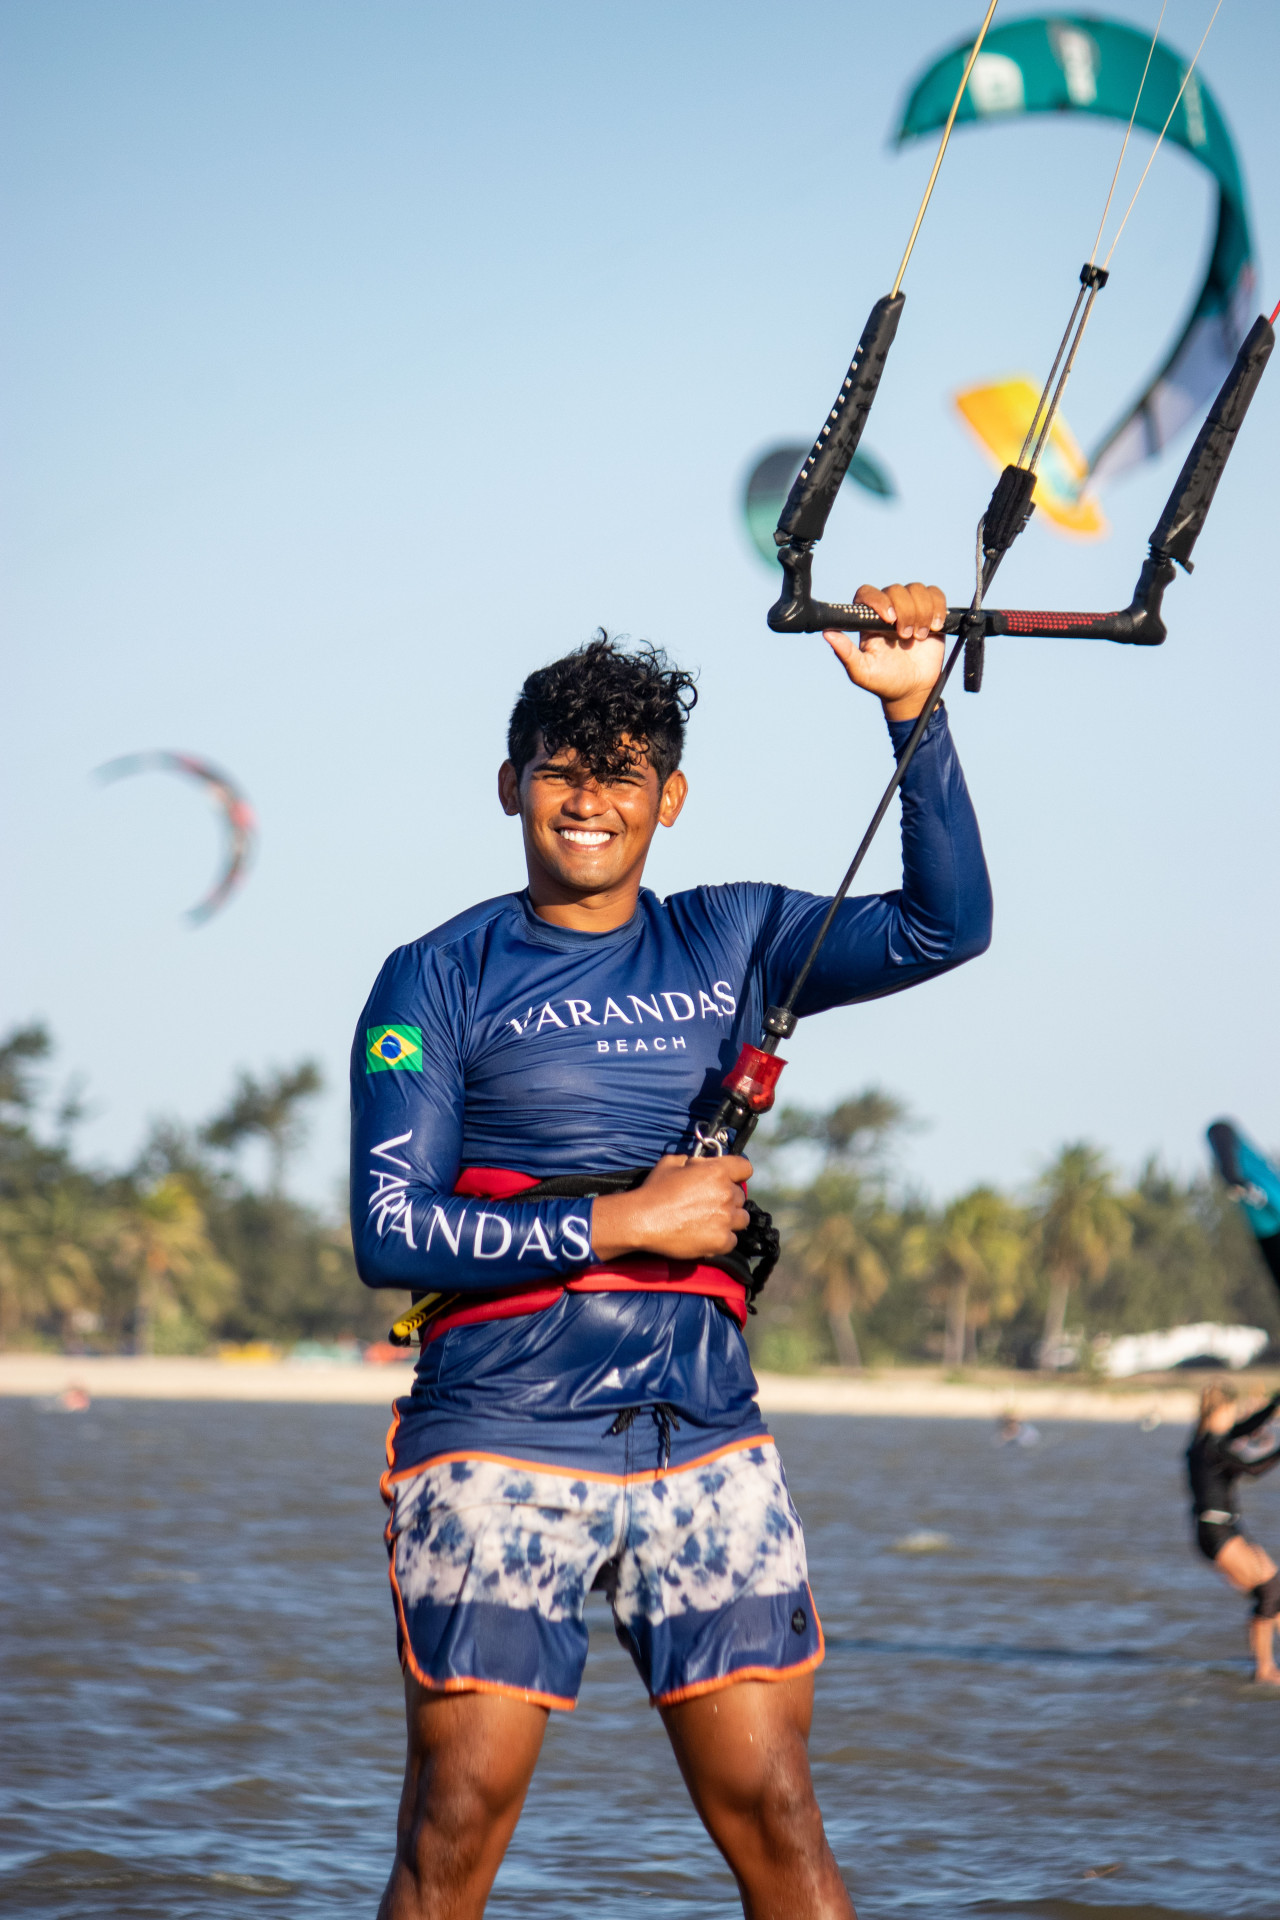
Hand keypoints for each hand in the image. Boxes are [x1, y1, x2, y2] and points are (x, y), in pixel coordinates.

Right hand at [591, 1153, 751, 1263]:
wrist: (643, 1220)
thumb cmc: (654, 1190)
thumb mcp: (671, 1163)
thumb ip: (692, 1161)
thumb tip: (700, 1164)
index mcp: (717, 1171)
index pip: (745, 1168)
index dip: (737, 1173)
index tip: (729, 1179)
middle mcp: (726, 1194)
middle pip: (740, 1196)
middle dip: (727, 1198)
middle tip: (709, 1204)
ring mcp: (726, 1219)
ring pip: (741, 1219)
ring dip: (730, 1219)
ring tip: (711, 1221)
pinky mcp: (722, 1241)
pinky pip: (732, 1240)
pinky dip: (722, 1239)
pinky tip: (706, 1236)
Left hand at [824, 581, 946, 721]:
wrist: (912, 691)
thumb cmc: (883, 681)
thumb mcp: (861, 671)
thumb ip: (845, 653)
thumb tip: (827, 633)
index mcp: (868, 620)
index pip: (867, 593)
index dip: (878, 600)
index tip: (889, 619)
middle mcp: (888, 610)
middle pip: (896, 589)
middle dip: (905, 612)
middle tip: (905, 637)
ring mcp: (910, 610)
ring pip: (917, 590)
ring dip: (921, 611)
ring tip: (920, 636)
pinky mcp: (930, 613)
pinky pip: (935, 594)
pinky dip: (938, 607)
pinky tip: (934, 627)